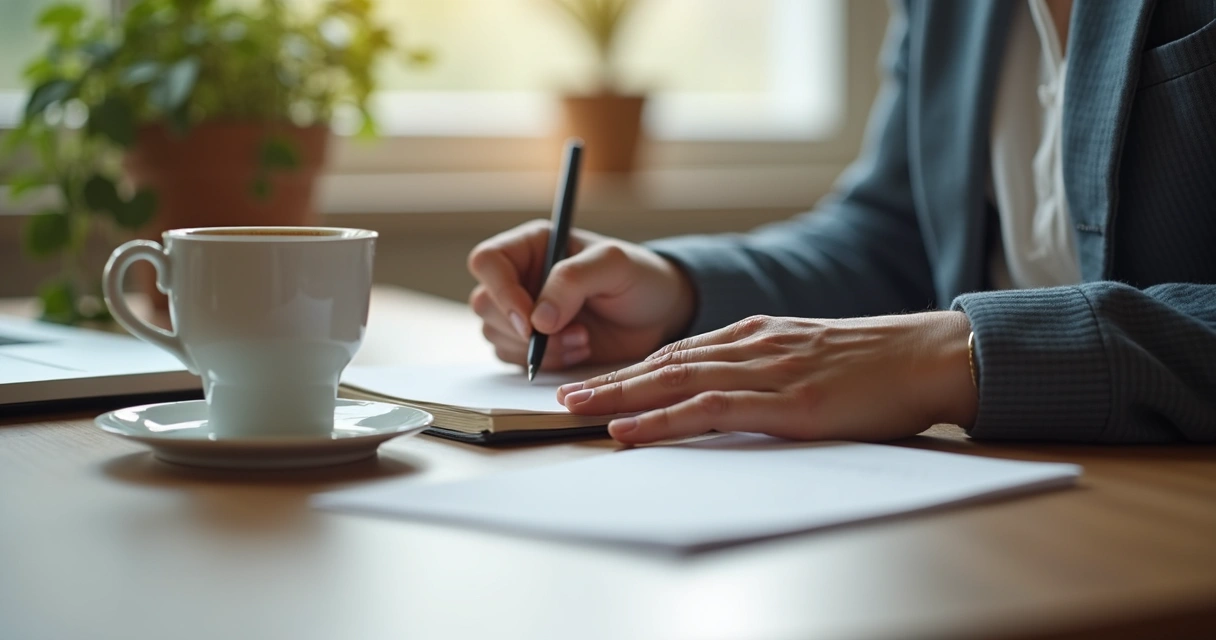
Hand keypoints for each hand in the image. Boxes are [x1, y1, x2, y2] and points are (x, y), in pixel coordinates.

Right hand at [467, 220, 696, 369]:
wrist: (660, 316)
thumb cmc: (640, 278)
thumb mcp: (614, 265)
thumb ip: (573, 280)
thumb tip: (536, 319)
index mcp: (532, 245)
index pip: (487, 261)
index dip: (501, 291)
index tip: (530, 321)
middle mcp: (520, 277)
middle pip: (485, 304)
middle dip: (525, 329)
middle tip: (574, 332)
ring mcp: (522, 312)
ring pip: (496, 336)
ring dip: (541, 349)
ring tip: (585, 339)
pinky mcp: (532, 344)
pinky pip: (514, 360)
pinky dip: (547, 362)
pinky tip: (580, 350)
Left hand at [557, 311, 977, 443]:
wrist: (929, 356)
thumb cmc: (877, 363)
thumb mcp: (811, 353)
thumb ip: (769, 365)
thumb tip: (733, 388)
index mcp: (759, 333)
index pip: (681, 350)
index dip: (635, 369)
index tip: (600, 382)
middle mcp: (753, 345)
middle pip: (666, 362)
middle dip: (612, 381)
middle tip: (566, 396)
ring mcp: (768, 372)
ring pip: (676, 381)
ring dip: (622, 398)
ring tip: (580, 411)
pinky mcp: (786, 404)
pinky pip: (709, 409)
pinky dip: (663, 419)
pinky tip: (632, 429)